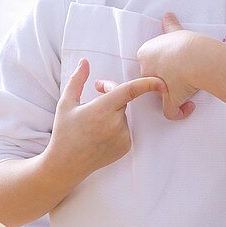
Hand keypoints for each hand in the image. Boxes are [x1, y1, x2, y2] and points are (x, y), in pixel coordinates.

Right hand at [47, 59, 165, 184]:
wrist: (66, 164)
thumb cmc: (64, 132)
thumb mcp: (66, 103)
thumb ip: (77, 80)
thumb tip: (85, 62)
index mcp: (100, 111)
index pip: (130, 92)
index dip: (147, 84)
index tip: (161, 82)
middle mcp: (114, 124)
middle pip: (124, 99)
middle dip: (113, 92)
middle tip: (97, 90)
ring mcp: (122, 137)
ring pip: (124, 114)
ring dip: (114, 111)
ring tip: (94, 122)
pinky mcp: (126, 146)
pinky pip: (126, 127)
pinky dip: (116, 125)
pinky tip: (100, 134)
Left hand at [135, 12, 198, 120]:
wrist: (195, 57)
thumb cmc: (186, 43)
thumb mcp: (176, 31)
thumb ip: (170, 25)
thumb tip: (167, 15)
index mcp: (145, 53)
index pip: (151, 62)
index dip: (164, 63)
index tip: (176, 62)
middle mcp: (147, 71)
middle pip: (153, 78)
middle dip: (167, 78)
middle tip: (184, 73)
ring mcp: (157, 88)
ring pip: (161, 94)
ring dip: (174, 93)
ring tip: (190, 85)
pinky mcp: (169, 100)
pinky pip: (170, 111)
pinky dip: (179, 112)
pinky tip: (188, 108)